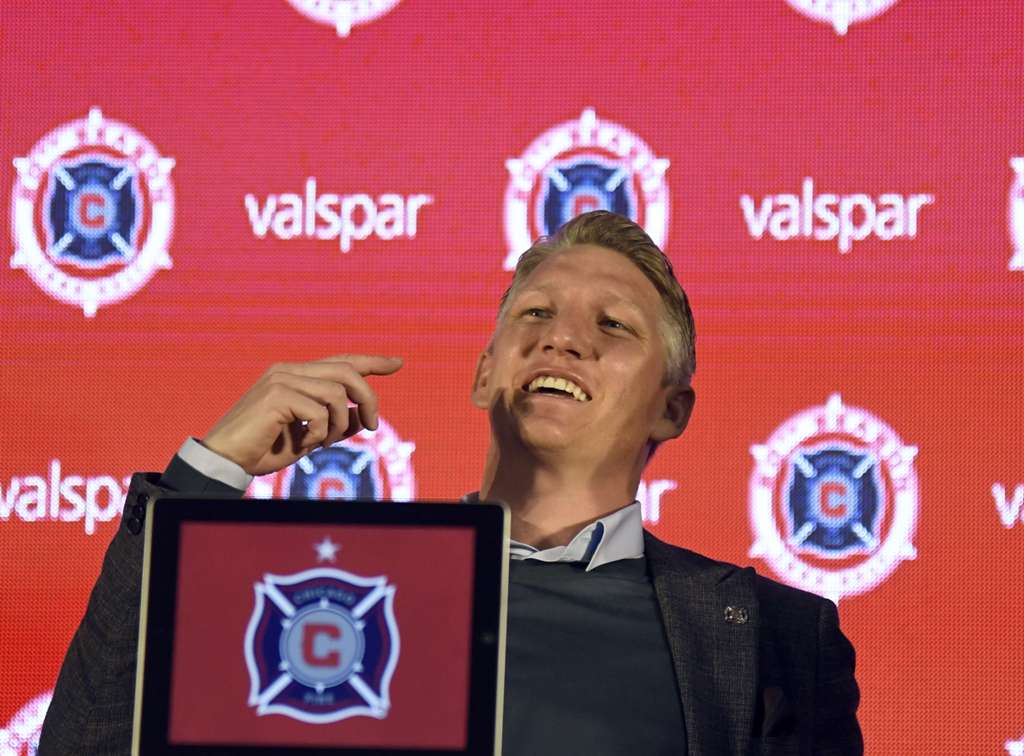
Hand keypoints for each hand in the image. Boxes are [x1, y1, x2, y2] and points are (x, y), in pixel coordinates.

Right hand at [201, 354, 402, 475]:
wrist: (226, 460)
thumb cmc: (265, 449)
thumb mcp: (310, 437)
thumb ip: (335, 423)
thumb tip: (362, 414)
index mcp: (295, 374)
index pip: (340, 361)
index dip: (371, 361)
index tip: (397, 362)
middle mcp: (288, 370)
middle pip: (347, 371)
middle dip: (368, 398)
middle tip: (373, 425)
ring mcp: (281, 379)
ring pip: (337, 393)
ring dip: (339, 424)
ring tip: (323, 443)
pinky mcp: (276, 395)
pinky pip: (319, 412)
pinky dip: (320, 433)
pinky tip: (305, 444)